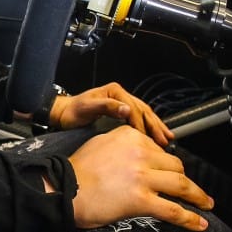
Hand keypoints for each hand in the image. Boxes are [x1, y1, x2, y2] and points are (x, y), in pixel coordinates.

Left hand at [49, 82, 174, 145]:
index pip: (134, 108)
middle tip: (164, 140)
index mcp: (115, 91)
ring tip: (168, 138)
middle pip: (143, 110)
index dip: (141, 123)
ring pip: (145, 114)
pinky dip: (149, 127)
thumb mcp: (88, 107)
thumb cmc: (73, 112)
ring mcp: (122, 103)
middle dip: (155, 126)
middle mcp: (121, 95)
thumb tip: (127, 109)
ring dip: (156, 127)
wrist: (64, 114)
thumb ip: (107, 106)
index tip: (146, 137)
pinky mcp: (121, 112)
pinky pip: (140, 119)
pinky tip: (157, 135)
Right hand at [66, 126, 212, 230]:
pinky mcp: (141, 200)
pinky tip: (201, 224)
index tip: (172, 173)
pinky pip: (173, 209)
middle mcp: (140, 152)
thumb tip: (140, 151)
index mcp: (131, 136)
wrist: (64, 190)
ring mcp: (142, 176)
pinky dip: (190, 218)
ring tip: (207, 204)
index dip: (167, 164)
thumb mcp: (101, 142)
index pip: (159, 149)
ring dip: (198, 197)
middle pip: (175, 165)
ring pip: (181, 185)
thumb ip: (124, 143)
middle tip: (193, 192)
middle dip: (185, 180)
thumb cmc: (77, 170)